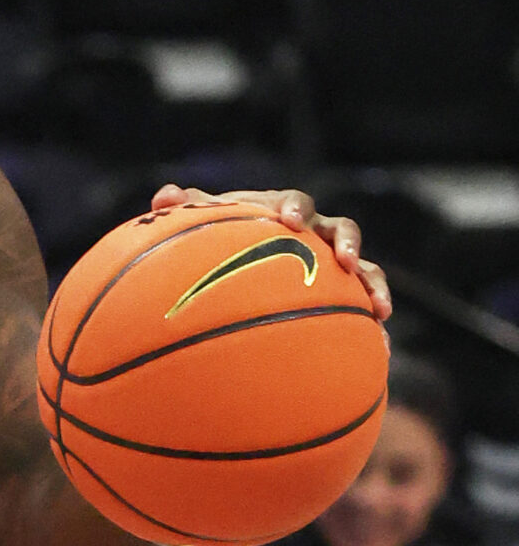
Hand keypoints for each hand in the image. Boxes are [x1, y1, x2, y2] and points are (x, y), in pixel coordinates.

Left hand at [150, 185, 391, 318]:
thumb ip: (188, 209)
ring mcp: (332, 263)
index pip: (295, 202)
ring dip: (374, 284)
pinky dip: (372, 323)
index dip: (295, 208)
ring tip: (380, 309)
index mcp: (283, 211)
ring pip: (364, 268)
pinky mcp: (342, 292)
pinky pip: (363, 306)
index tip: (289, 221)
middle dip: (346, 242)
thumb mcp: (204, 224)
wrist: (237, 264)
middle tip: (345, 259)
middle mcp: (315, 234)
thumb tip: (164, 197)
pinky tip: (380, 348)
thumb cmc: (220, 238)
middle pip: (342, 229)